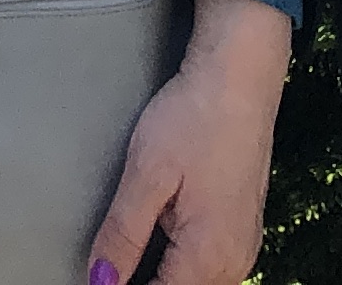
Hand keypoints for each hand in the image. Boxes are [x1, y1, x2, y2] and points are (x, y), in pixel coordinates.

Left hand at [83, 0, 291, 284]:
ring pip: (193, 281)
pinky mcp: (242, 228)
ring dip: (160, 271)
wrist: (241, 77)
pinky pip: (208, 263)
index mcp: (209, 257)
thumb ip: (122, 235)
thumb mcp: (146, 174)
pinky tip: (159, 231)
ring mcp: (243, 246)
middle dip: (142, 279)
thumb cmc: (196, 117)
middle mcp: (234, 262)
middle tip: (108, 259)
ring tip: (130, 243)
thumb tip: (100, 281)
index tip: (99, 276)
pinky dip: (180, 258)